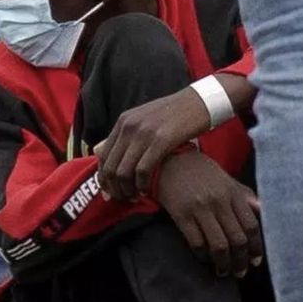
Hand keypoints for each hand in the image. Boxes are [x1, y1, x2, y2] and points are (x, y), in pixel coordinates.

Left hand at [94, 87, 209, 200]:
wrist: (199, 102)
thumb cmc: (175, 114)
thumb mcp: (146, 118)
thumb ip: (129, 133)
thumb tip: (113, 154)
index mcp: (123, 121)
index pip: (103, 155)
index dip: (103, 178)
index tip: (110, 192)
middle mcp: (129, 126)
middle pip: (110, 166)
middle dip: (114, 188)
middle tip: (123, 199)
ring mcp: (144, 133)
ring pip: (123, 171)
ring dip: (127, 190)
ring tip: (135, 197)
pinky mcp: (161, 140)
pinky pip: (142, 170)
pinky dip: (142, 185)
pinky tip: (147, 191)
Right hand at [155, 150, 263, 277]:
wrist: (170, 160)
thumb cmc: (201, 172)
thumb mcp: (226, 180)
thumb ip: (245, 196)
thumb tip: (263, 211)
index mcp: (233, 193)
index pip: (251, 225)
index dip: (256, 247)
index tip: (255, 260)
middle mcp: (219, 201)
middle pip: (237, 239)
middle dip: (241, 260)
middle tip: (240, 271)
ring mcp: (200, 209)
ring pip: (219, 245)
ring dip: (223, 264)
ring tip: (223, 271)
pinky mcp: (182, 215)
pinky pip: (197, 242)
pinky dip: (203, 256)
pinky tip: (205, 259)